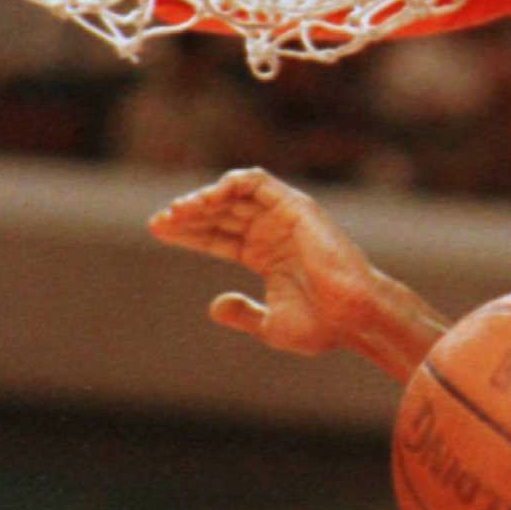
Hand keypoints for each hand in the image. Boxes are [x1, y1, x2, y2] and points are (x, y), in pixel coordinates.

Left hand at [149, 167, 380, 356]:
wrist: (352, 317)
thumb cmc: (320, 327)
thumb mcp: (271, 325)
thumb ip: (243, 314)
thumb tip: (214, 307)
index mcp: (266, 255)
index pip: (217, 235)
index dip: (187, 231)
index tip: (158, 229)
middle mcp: (273, 232)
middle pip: (220, 213)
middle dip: (188, 213)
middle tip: (160, 220)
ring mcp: (284, 217)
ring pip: (234, 194)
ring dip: (205, 198)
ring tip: (180, 211)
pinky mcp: (296, 206)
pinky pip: (258, 182)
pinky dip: (232, 183)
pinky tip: (209, 197)